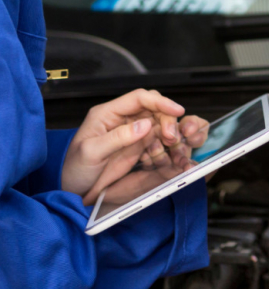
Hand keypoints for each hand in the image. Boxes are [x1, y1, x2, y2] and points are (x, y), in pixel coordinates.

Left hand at [83, 113, 210, 205]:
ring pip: (158, 122)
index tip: (176, 110)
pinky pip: (157, 138)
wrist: (72, 189)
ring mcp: (131, 132)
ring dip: (168, 131)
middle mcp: (122, 119)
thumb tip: (146, 124)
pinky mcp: (137, 145)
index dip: (159, 101)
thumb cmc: (74, 168)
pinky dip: (165, 144)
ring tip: (172, 145)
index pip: (139, 98)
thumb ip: (118, 137)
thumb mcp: (92, 152)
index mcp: (108, 113)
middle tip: (172, 136)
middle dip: (167, 117)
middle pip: (152, 107)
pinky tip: (166, 152)